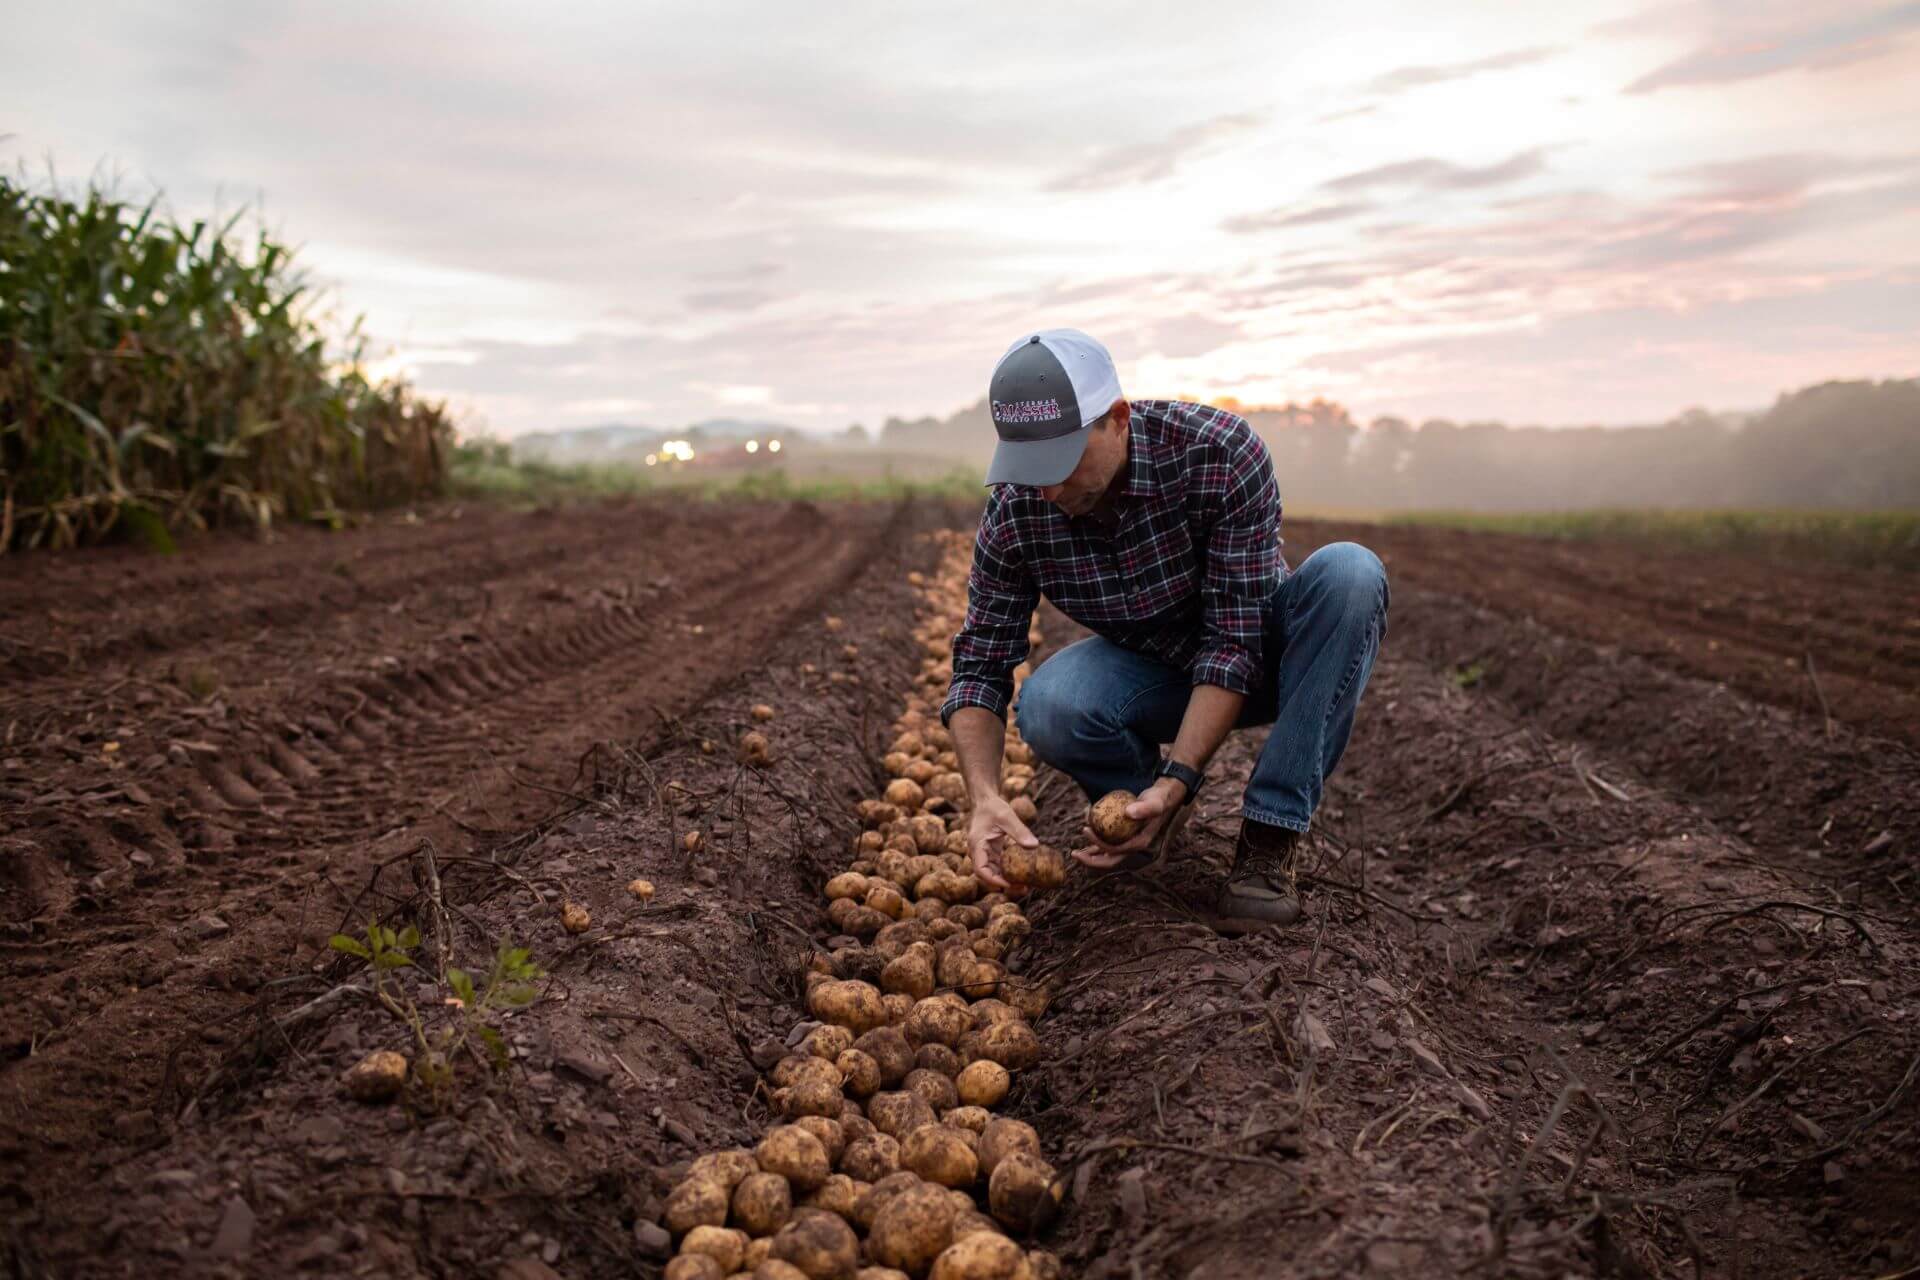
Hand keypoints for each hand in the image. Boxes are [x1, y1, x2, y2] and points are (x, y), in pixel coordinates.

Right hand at [968, 794, 1038, 892]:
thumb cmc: (993, 807)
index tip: (1010, 884)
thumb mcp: (1007, 817)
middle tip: (1023, 888)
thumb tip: (1034, 846)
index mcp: (977, 845)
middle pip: (988, 875)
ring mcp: (984, 852)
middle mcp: (978, 852)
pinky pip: (999, 865)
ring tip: (1025, 884)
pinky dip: (1008, 870)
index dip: (994, 880)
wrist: (985, 800)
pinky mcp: (991, 851)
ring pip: (993, 872)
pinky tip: (1022, 873)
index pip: (981, 870)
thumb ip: (1019, 831)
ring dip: (1007, 879)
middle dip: (1004, 884)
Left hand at [1071, 777, 1186, 867]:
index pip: (1116, 850)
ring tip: (1075, 853)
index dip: (1099, 844)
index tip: (1085, 829)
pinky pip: (1109, 846)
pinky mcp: (1125, 837)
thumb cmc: (1158, 799)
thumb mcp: (1153, 802)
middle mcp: (1134, 847)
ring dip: (1092, 857)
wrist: (1163, 797)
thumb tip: (1128, 812)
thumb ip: (1144, 808)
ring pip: (1108, 856)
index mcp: (1140, 843)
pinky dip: (1097, 846)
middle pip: (1111, 861)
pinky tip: (1087, 843)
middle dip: (1091, 861)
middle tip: (1074, 854)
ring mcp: (1129, 843)